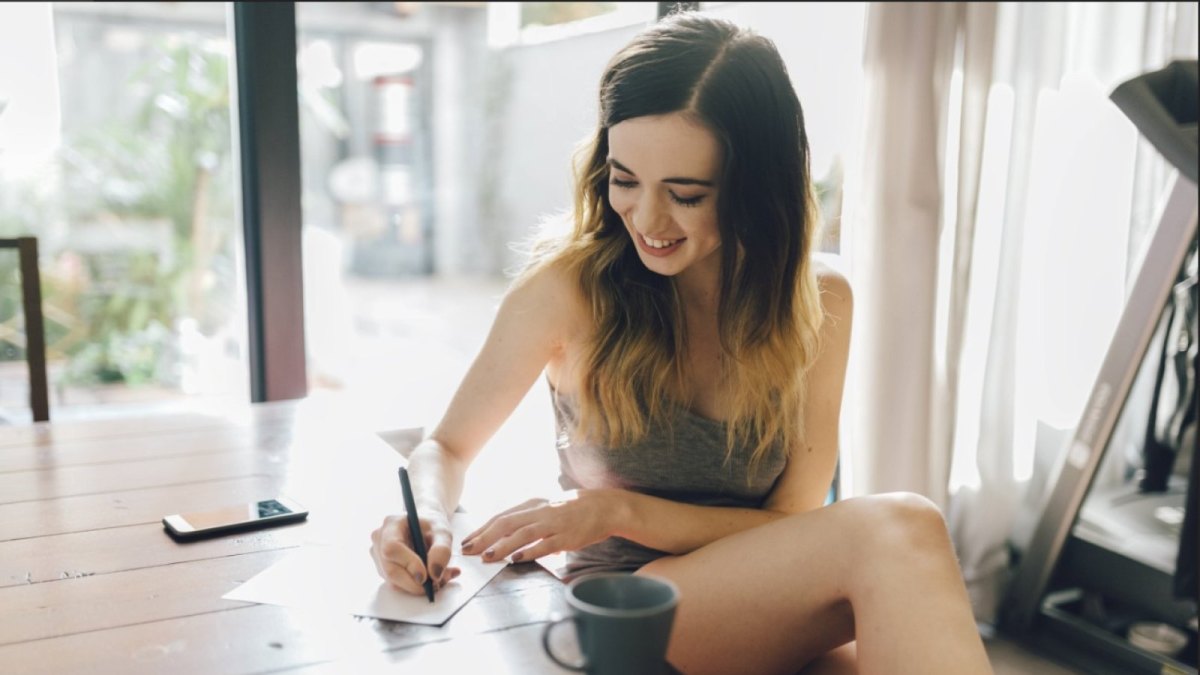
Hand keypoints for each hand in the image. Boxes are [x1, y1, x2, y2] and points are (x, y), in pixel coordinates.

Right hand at [370, 509, 460, 594]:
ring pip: (394, 581)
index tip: (426, 576)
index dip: (408, 564)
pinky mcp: (383, 570)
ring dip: (418, 586)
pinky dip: (416, 586)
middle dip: (415, 583)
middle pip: (390, 569)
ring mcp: (378, 556)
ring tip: (440, 577)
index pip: (392, 548)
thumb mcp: (443, 532)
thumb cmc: (432, 526)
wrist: (426, 528)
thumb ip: (442, 550)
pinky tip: (432, 578)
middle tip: (436, 584)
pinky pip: (398, 585)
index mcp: (391, 525)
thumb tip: (435, 574)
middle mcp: (379, 540)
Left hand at [460, 489, 624, 562]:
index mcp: (532, 505)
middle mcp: (540, 512)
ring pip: (522, 534)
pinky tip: (516, 559)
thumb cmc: (573, 510)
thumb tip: (508, 539)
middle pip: (506, 523)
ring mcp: (553, 524)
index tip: (467, 541)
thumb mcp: (546, 510)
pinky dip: (529, 552)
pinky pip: (544, 545)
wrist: (604, 507)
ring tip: (487, 557)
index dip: (482, 529)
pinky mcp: (566, 537)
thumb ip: (528, 522)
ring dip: (503, 546)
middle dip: (484, 538)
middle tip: (468, 551)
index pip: (501, 517)